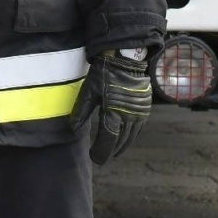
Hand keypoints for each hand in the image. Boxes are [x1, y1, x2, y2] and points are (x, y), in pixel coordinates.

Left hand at [69, 49, 152, 165]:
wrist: (125, 59)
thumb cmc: (104, 74)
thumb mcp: (89, 91)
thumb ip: (81, 111)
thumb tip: (72, 129)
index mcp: (113, 113)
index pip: (108, 140)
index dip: (101, 152)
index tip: (94, 158)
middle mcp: (129, 116)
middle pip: (120, 141)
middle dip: (110, 151)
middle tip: (101, 157)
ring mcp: (139, 113)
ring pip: (131, 136)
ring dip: (122, 145)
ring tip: (114, 151)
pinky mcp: (145, 108)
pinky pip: (138, 127)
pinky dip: (131, 135)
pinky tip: (126, 137)